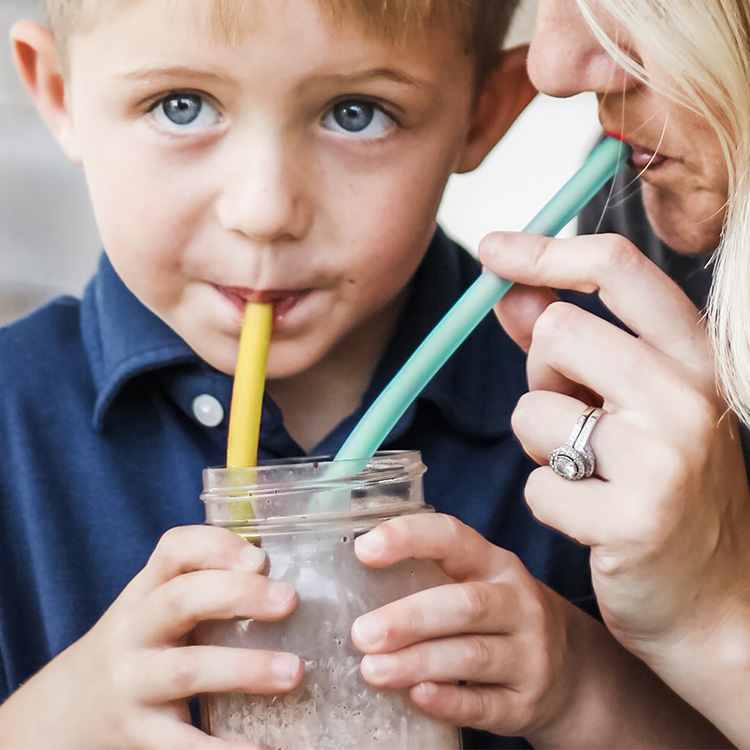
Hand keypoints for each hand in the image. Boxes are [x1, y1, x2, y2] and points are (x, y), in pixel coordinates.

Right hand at [0, 525, 302, 749]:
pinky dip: (222, 749)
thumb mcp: (158, 603)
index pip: (174, 550)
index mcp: (146, 591)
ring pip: (186, 670)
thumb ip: (207, 581)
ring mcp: (131, 683)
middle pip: (181, 600)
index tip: (260, 558)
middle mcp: (133, 630)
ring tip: (293, 672)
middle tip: (289, 600)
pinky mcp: (138, 734)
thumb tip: (286, 572)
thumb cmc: (141, 643)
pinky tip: (264, 748)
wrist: (69, 707)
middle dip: (238, 595)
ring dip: (245, 668)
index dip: (217, 547)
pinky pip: (182, 744)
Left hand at [350, 513, 583, 741]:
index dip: (408, 538)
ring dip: (418, 662)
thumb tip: (348, 577)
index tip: (363, 549)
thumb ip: (427, 574)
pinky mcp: (526, 702)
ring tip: (372, 670)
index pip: (453, 537)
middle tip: (362, 633)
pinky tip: (417, 696)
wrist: (570, 672)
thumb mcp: (476, 582)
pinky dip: (449, 701)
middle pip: (465, 604)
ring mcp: (529, 654)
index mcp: (494, 563)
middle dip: (410, 618)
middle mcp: (518, 603)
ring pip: (472, 655)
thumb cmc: (498, 616)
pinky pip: (485, 704)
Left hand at [479, 231, 749, 740]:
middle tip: (574, 418)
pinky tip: (592, 520)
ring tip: (589, 475)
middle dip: (542, 374)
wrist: (717, 606)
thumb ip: (570, 348)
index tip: (495, 248)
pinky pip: (535, 486)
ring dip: (541, 446)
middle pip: (558, 331)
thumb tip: (514, 294)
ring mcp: (665, 460)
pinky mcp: (632, 521)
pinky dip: (548, 502)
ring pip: (533, 410)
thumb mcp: (630, 407)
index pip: (619, 269)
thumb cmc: (665, 495)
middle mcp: (689, 398)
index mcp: (695, 360)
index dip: (545, 251)